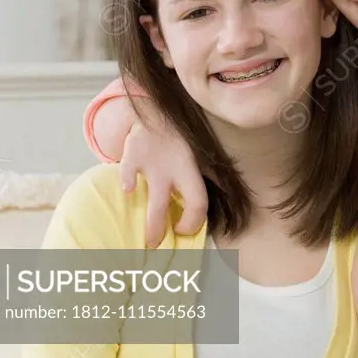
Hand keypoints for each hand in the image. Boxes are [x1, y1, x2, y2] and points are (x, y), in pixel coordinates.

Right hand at [119, 110, 206, 247]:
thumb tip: (230, 190)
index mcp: (190, 173)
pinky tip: (127, 190)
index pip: (198, 202)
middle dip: (162, 229)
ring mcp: (152, 163)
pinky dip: (127, 179)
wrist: (156, 112)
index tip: (182, 230)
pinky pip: (128, 169)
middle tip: (156, 245)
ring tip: (146, 239)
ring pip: (152, 196)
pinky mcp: (133, 154)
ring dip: (150, 220)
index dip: (193, 221)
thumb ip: (212, 175)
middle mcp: (172, 171)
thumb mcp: (200, 157)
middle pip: (173, 205)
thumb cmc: (180, 141)